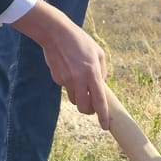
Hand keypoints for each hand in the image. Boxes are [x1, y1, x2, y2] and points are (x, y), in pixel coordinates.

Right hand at [14, 1, 109, 125]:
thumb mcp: (98, 53)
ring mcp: (67, 80)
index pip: (99, 100)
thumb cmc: (80, 42)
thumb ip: (102, 72)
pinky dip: (69, 84)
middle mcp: (80, 79)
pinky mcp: (57, 79)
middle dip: (88, 110)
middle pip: (84, 107)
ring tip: (79, 80)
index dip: (102, 115)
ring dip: (79, 96)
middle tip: (91, 106)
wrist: (56, 34)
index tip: (105, 126)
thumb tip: (100, 87)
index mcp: (93, 73)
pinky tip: (68, 69)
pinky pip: (66, 88)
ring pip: (74, 99)